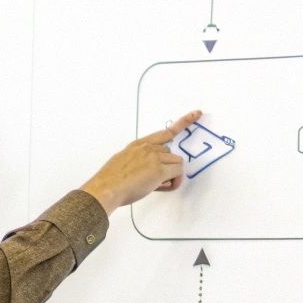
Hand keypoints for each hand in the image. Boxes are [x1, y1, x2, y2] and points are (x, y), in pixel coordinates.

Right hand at [80, 110, 202, 213]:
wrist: (106, 189)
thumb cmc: (110, 181)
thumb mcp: (122, 162)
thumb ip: (138, 160)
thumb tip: (149, 171)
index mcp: (138, 145)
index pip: (165, 132)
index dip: (183, 122)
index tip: (197, 113)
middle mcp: (148, 148)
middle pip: (171, 154)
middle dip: (167, 167)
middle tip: (155, 181)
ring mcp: (155, 157)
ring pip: (177, 164)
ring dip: (171, 176)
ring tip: (154, 185)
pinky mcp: (160, 170)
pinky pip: (178, 173)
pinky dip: (173, 182)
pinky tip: (160, 187)